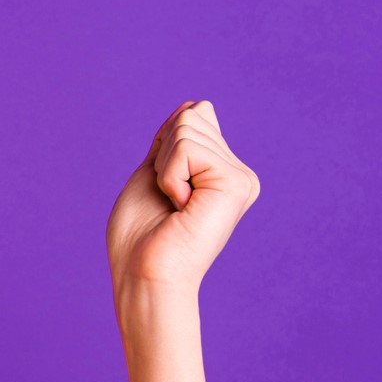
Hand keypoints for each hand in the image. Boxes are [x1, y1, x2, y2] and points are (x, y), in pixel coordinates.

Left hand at [105, 99, 259, 304]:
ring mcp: (241, 178)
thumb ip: (174, 142)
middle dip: (163, 155)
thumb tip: (195, 105)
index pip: (193, 115)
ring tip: (174, 206)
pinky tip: (180, 208)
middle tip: (167, 200)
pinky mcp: (238, 184)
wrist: (144, 276)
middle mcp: (238, 174)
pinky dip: (169, 175)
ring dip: (164, 168)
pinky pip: (187, 147)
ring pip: (188, 126)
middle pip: (191, 115)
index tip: (163, 190)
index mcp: (220, 172)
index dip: (164, 145)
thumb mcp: (153, 174)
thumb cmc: (140, 238)